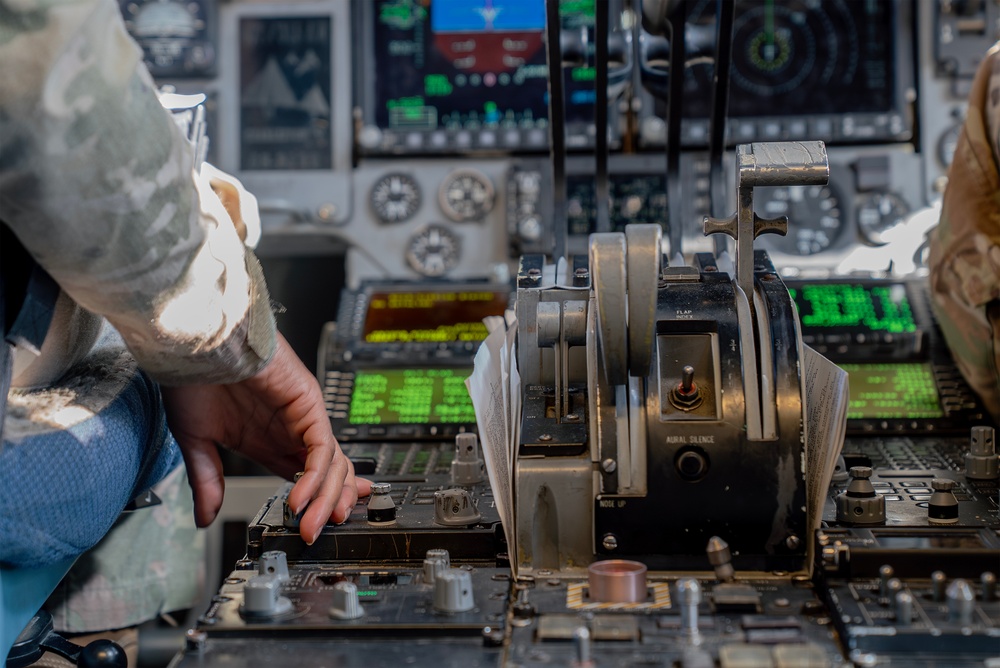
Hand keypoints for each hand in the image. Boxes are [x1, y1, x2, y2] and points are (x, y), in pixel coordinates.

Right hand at [161, 333, 369, 543]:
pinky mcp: (308, 403)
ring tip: (312, 525)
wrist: (193, 342)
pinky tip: (301, 499)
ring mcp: (303, 416)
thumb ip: (207, 479)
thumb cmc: (194, 375)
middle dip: (330, 504)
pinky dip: (314, 477)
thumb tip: (203, 517)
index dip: (317, 503)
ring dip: (325, 498)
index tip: (317, 529)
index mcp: (269, 439)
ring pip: (332, 463)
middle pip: (328, 473)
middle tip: (319, 533)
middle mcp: (291, 429)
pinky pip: (321, 447)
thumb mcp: (197, 440)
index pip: (306, 477)